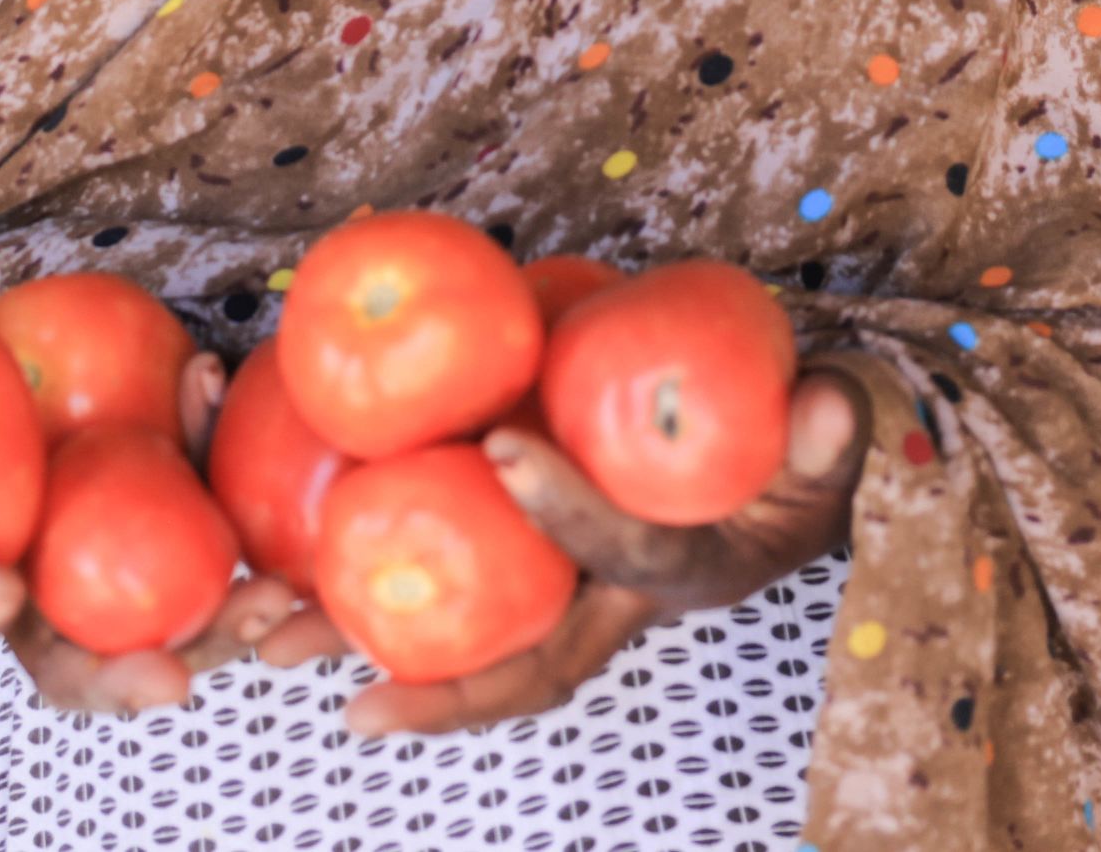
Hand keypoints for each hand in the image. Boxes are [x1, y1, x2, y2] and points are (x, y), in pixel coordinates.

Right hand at [0, 302, 300, 713]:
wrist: (9, 388)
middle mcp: (38, 610)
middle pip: (74, 669)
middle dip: (120, 681)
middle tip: (167, 677)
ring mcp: (113, 591)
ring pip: (165, 640)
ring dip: (219, 633)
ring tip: (267, 603)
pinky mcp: (178, 550)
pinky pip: (213, 546)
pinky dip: (243, 515)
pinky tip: (251, 450)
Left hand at [257, 367, 870, 737]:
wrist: (780, 448)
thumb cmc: (798, 442)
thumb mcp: (832, 433)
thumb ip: (831, 425)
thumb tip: (827, 407)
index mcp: (681, 570)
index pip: (620, 550)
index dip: (567, 510)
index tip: (505, 449)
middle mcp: (607, 595)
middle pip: (517, 655)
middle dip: (433, 683)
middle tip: (342, 693)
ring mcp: (558, 575)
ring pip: (454, 625)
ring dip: (360, 633)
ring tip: (268, 636)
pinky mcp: (517, 542)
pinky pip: (435, 563)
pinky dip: (357, 566)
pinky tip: (282, 554)